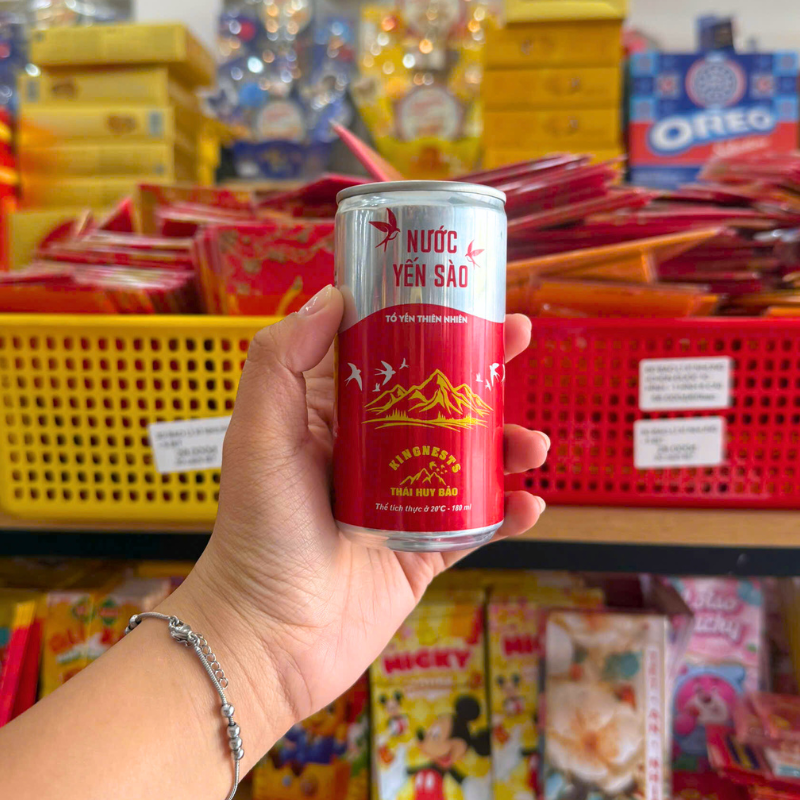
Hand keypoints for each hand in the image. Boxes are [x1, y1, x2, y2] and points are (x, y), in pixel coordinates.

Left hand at [164, 285, 547, 764]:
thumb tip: (332, 296)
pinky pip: (477, 525)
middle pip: (439, 399)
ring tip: (533, 444)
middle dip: (483, 371)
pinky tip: (529, 505)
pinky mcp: (424, 551)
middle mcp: (373, 453)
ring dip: (507, 445)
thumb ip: (281, 363)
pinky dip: (508, 514)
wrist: (270, 640)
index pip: (387, 355)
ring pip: (468, 458)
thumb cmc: (258, 535)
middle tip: (521, 344)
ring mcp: (403, 502)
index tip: (461, 299)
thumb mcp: (259, 437)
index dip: (425, 323)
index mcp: (334, 418)